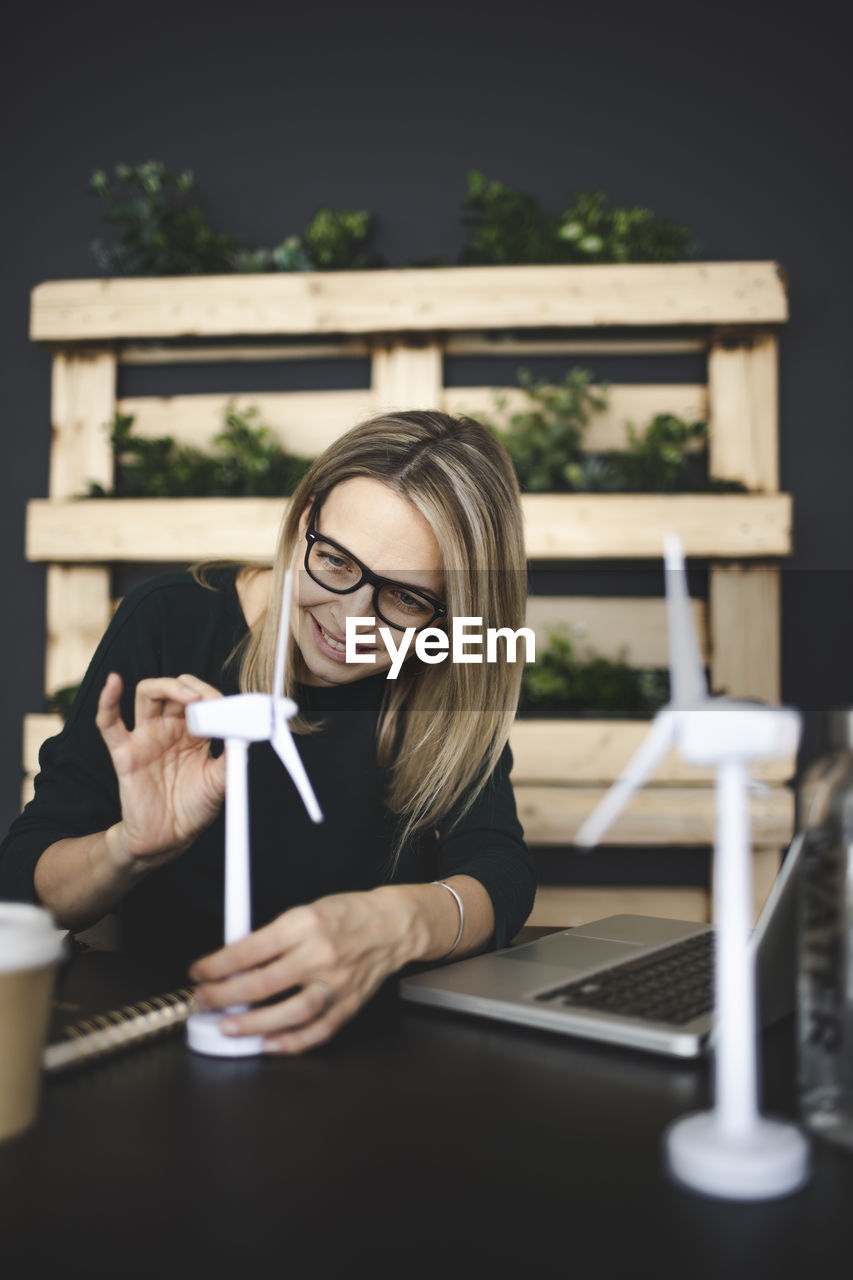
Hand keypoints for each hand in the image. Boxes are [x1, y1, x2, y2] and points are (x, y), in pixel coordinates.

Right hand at [96, 672, 226, 869]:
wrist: (170, 838)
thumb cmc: (194, 807)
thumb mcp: (221, 782)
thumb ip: (232, 757)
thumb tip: (247, 733)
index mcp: (194, 732)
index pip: (201, 699)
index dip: (213, 697)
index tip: (228, 708)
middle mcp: (169, 728)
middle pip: (174, 689)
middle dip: (192, 686)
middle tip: (208, 700)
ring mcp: (146, 737)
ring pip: (148, 695)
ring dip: (167, 687)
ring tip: (188, 697)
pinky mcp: (124, 753)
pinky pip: (109, 723)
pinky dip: (107, 700)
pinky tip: (113, 683)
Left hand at [188, 889, 418, 1053]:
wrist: (393, 925)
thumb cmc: (347, 915)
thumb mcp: (305, 912)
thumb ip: (273, 937)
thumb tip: (234, 963)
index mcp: (305, 923)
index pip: (250, 949)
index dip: (217, 964)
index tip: (198, 971)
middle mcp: (321, 954)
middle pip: (264, 983)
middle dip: (224, 996)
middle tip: (203, 1001)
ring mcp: (337, 982)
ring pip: (291, 1012)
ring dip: (254, 1024)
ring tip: (228, 1028)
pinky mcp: (349, 1004)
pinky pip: (319, 1030)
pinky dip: (292, 1042)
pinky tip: (268, 1045)